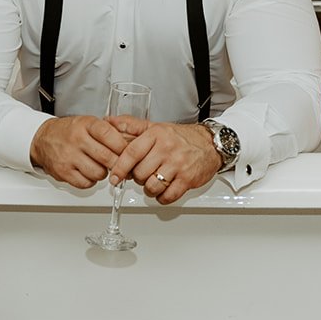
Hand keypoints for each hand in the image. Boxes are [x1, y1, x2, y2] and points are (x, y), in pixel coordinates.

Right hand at [30, 116, 129, 187]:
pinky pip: (86, 183)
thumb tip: (131, 144)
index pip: (110, 135)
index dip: (122, 146)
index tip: (128, 151)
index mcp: (86, 125)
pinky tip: (88, 172)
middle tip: (118, 163)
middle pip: (107, 157)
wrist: (43, 139)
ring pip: (98, 173)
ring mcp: (69, 157)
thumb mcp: (88, 122)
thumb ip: (108, 131)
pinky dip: (91, 180)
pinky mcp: (63, 172)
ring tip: (99, 165)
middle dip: (117, 163)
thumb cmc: (69, 131)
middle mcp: (77, 140)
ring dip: (103, 172)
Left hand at [106, 119, 222, 204]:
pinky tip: (164, 190)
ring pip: (152, 186)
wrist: (210, 143)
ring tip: (154, 182)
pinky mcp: (188, 179)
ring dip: (149, 189)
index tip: (114, 177)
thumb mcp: (156, 127)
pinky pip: (168, 196)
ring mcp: (178, 165)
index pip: (131, 153)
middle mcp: (167, 149)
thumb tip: (110, 121)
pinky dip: (162, 197)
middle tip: (143, 174)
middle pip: (140, 173)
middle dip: (138, 178)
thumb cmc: (181, 137)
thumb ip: (132, 125)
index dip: (119, 168)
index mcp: (157, 135)